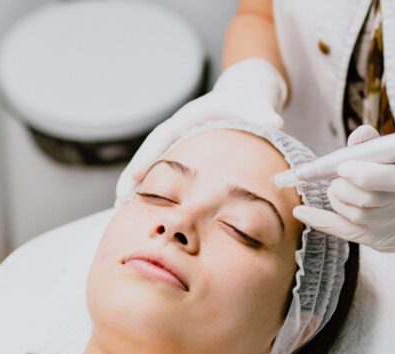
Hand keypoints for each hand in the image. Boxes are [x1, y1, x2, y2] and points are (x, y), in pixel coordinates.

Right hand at [113, 58, 286, 206]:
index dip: (147, 155)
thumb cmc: (246, 103)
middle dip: (132, 177)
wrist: (245, 100)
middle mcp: (176, 133)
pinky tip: (146, 211)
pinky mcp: (181, 158)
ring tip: (124, 212)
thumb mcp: (254, 104)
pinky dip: (151, 192)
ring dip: (136, 188)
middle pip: (147, 155)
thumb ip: (261, 113)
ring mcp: (177, 146)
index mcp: (187, 119)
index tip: (136, 174)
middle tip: (120, 201)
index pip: (161, 137)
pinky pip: (161, 175)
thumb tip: (274, 121)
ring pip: (151, 168)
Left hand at [292, 125, 394, 252]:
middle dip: (343, 186)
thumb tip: (359, 135)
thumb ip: (373, 143)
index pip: (388, 179)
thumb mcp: (394, 153)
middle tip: (339, 176)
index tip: (343, 168)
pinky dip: (319, 220)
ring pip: (352, 214)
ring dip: (336, 198)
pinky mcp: (374, 239)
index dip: (362, 174)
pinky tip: (300, 212)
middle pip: (364, 199)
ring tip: (337, 188)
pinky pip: (342, 230)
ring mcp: (388, 225)